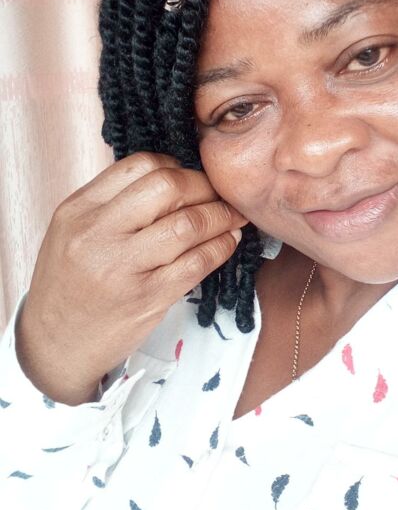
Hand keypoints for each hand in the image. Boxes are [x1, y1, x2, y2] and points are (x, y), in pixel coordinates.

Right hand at [16, 152, 247, 404]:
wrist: (54, 345)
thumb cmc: (69, 285)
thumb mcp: (73, 232)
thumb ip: (113, 203)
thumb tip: (173, 178)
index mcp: (79, 209)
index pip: (139, 165)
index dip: (177, 166)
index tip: (192, 179)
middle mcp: (98, 233)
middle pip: (168, 186)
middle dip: (205, 186)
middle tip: (219, 194)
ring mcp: (122, 267)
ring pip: (189, 223)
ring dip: (221, 216)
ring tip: (233, 216)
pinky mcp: (147, 298)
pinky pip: (197, 263)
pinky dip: (221, 247)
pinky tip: (228, 242)